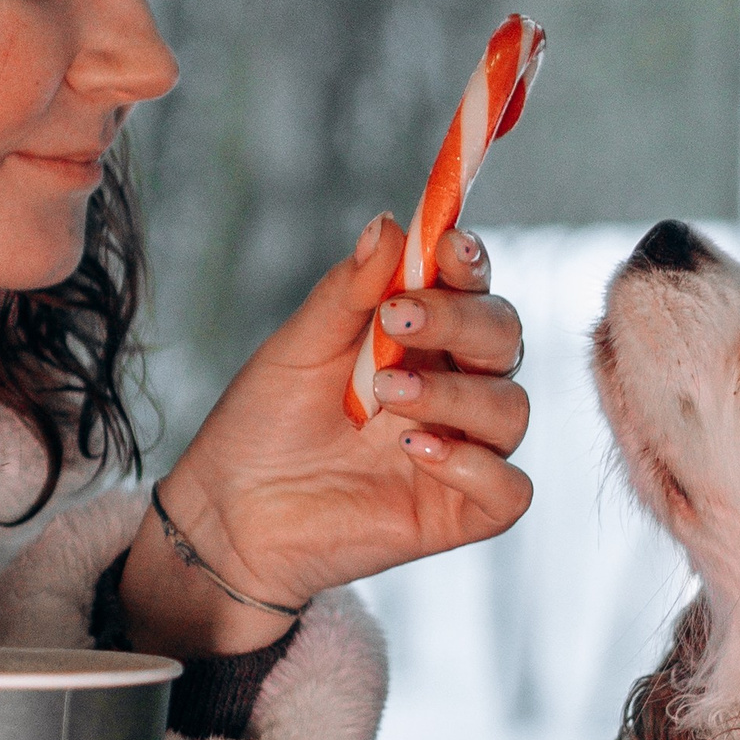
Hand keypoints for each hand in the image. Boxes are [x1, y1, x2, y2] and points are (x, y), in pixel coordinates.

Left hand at [122, 215, 531, 655]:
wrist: (228, 515)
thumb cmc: (264, 425)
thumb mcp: (298, 348)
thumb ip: (348, 293)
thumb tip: (389, 224)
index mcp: (423, 341)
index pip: (472, 289)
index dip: (470, 263)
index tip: (446, 244)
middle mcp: (454, 389)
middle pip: (504, 339)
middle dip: (462, 321)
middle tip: (398, 320)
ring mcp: (461, 451)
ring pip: (511, 409)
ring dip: (456, 394)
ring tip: (386, 396)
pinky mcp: (458, 513)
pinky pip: (509, 489)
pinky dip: (473, 464)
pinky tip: (415, 451)